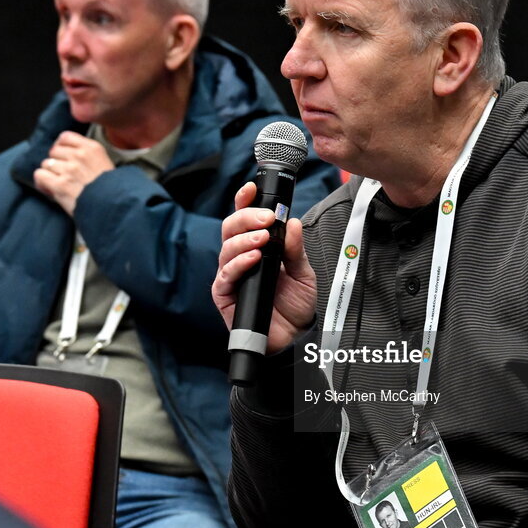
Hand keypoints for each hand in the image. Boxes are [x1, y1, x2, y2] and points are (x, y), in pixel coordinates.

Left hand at [33, 131, 114, 215]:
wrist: (113, 207)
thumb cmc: (111, 190)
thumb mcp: (105, 164)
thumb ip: (88, 156)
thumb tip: (66, 154)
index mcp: (93, 149)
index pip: (65, 137)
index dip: (60, 146)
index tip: (62, 156)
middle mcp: (80, 156)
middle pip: (54, 150)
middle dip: (56, 162)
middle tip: (61, 174)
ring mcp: (69, 170)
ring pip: (46, 164)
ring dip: (50, 174)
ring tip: (58, 184)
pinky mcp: (60, 185)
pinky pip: (40, 175)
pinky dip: (41, 182)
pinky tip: (49, 189)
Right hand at [212, 182, 316, 354]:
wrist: (295, 338)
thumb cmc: (295, 305)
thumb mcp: (303, 272)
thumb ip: (295, 249)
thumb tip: (291, 222)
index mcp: (257, 247)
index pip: (245, 219)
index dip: (244, 201)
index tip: (251, 189)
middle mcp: (240, 258)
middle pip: (231, 228)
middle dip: (246, 217)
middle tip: (266, 217)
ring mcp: (231, 276)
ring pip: (226, 248)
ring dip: (244, 239)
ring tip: (262, 238)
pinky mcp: (225, 295)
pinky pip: (226, 275)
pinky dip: (238, 263)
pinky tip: (253, 258)